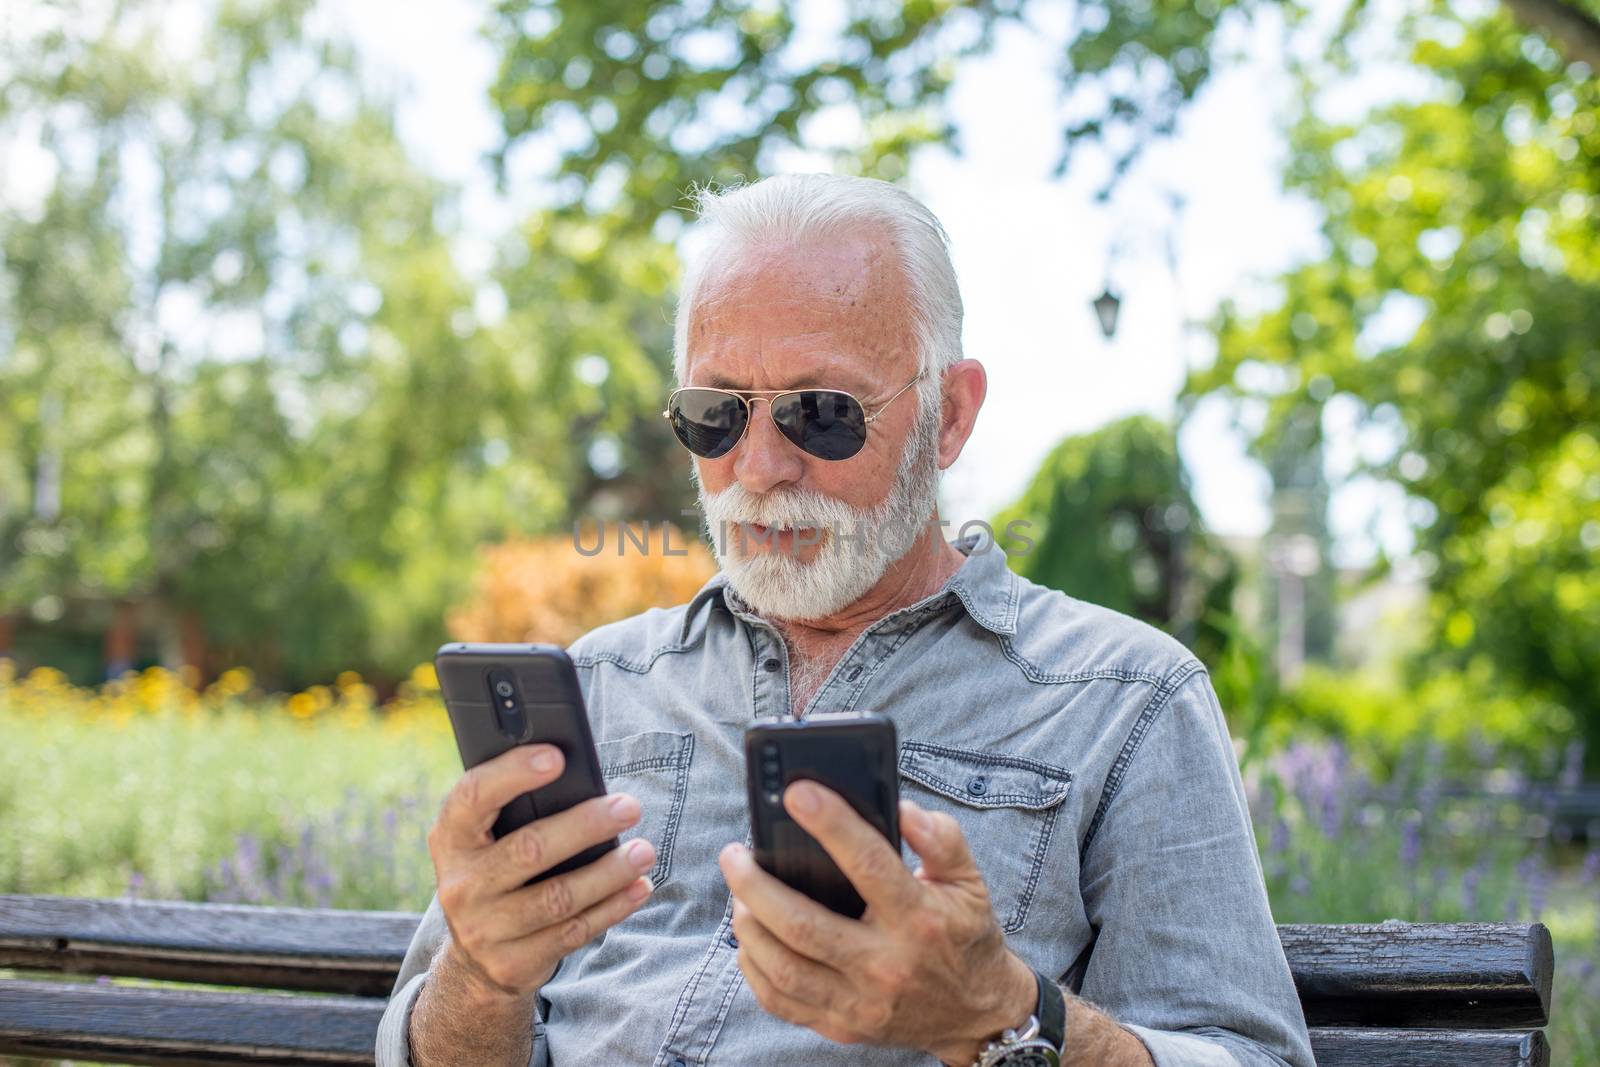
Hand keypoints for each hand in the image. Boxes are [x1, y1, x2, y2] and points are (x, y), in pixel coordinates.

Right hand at [426, 744, 657, 1005]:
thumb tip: (580, 776)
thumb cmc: (497, 872)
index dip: (512, 774)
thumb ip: (517, 810)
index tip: (557, 757)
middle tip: (628, 807)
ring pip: (557, 897)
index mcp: (450, 839)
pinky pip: (572, 932)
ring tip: (644, 851)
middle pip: (529, 849)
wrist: (475, 960)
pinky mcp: (512, 963)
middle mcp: (460, 885)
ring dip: (608, 872)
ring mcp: (483, 929)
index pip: (472, 796)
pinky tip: (637, 887)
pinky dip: (612, 907)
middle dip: (585, 826)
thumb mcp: (487, 840)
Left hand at [718, 781, 1037, 1065]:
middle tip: (734, 854)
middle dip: (756, 885)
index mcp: (919, 919)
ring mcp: (862, 1002)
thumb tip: (900, 809)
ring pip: (784, 967)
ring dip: (749, 926)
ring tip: (739, 894)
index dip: (830, 823)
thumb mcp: (968, 880)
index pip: (868, 864)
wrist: (977, 1014)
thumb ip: (940, 837)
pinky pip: (782, 1002)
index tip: (796, 792)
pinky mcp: (843, 1026)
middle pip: (804, 925)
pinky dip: (755, 968)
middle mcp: (887, 964)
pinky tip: (750, 938)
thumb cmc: (965, 934)